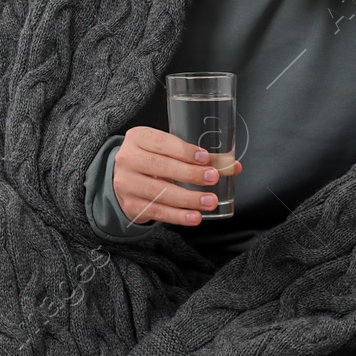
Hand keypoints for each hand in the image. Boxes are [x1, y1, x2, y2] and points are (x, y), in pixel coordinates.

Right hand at [113, 126, 241, 226]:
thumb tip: (232, 166)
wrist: (124, 178)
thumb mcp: (165, 149)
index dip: (184, 151)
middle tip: (212, 178)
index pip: (161, 143)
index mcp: (138, 138)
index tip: (205, 158)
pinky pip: (158, 212)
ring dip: (189, 199)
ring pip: (161, 192)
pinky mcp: (131, 205)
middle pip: (161, 167)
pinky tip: (194, 217)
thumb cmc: (151, 159)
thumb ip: (194, 155)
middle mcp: (128, 159)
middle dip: (190, 174)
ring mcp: (127, 184)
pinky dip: (179, 216)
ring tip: (210, 201)